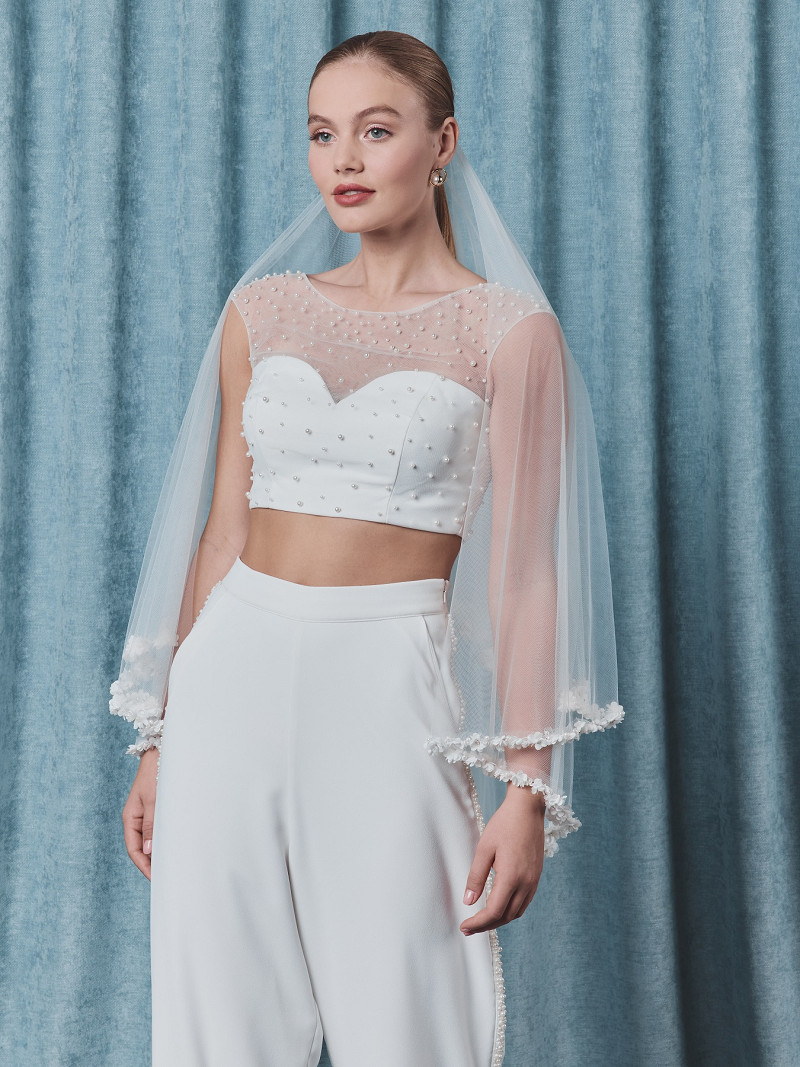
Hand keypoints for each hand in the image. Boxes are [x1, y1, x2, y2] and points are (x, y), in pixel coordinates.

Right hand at [122, 748, 158, 880]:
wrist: (161, 753)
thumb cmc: (156, 775)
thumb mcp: (154, 801)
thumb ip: (151, 826)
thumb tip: (147, 851)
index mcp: (130, 819)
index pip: (134, 850)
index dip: (144, 866)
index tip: (155, 878)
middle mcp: (136, 819)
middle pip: (140, 848)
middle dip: (151, 863)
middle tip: (166, 877)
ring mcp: (145, 815)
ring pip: (149, 840)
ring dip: (157, 852)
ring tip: (170, 865)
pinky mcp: (154, 810)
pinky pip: (156, 830)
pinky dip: (162, 840)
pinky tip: (172, 846)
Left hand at [460, 784, 544, 935]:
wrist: (527, 809)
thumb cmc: (504, 825)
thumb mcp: (484, 849)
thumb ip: (476, 877)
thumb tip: (468, 902)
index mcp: (511, 877)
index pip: (494, 911)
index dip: (478, 923)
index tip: (464, 926)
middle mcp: (526, 883)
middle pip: (506, 916)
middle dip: (486, 925)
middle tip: (468, 928)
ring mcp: (534, 881)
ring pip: (517, 912)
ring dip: (499, 919)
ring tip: (481, 919)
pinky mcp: (536, 876)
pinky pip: (524, 902)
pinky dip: (510, 910)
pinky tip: (499, 905)